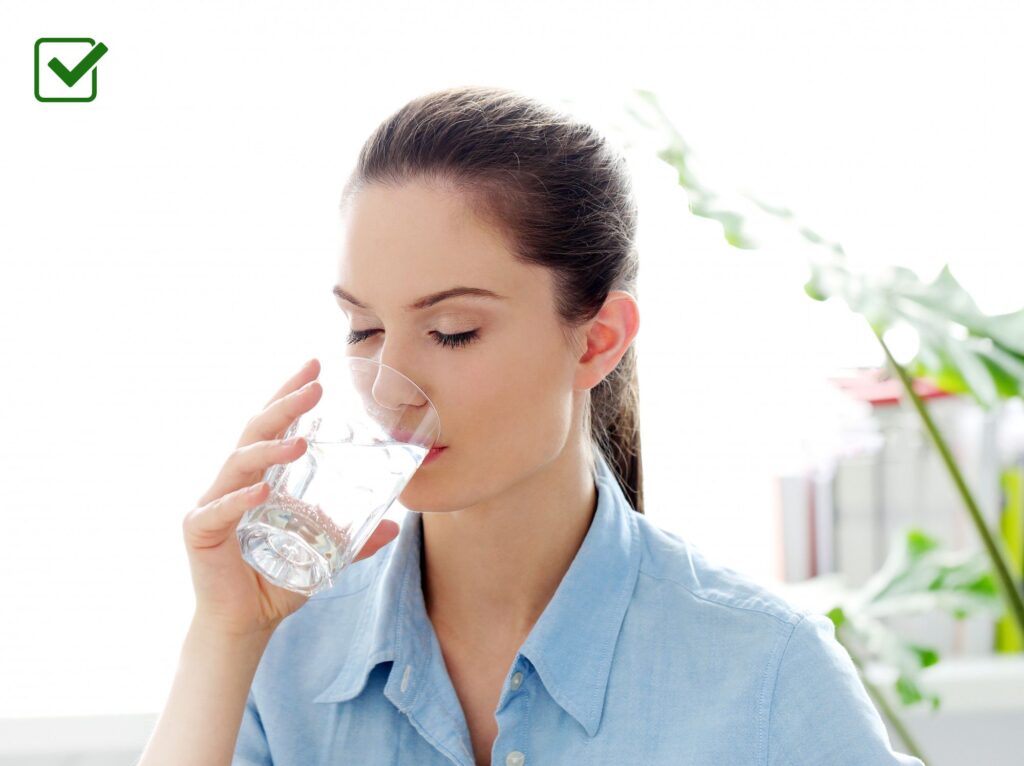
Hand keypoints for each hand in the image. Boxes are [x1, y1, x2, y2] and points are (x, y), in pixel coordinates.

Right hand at [181, 358, 399, 636]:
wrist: (245, 623)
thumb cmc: (276, 581)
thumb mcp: (324, 556)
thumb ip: (355, 540)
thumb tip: (396, 526)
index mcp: (258, 478)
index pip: (273, 427)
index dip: (290, 396)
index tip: (315, 367)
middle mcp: (233, 482)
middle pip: (256, 432)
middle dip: (284, 405)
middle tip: (314, 384)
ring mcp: (213, 503)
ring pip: (238, 464)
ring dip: (270, 450)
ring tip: (301, 441)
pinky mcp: (198, 532)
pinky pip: (218, 511)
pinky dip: (238, 501)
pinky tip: (260, 493)